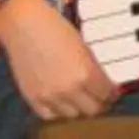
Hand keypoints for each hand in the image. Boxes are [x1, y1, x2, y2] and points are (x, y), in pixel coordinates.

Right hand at [0, 0, 118, 119]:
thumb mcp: (84, 47)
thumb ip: (94, 68)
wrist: (25, 24)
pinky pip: (50, 115)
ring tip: (81, 100)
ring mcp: (49, 95)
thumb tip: (103, 82)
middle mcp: (68, 88)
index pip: (106, 94)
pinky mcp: (32, 97)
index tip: (113, 93)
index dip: (112, 94)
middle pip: (92, 109)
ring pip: (72, 115)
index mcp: (86, 74)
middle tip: (101, 99)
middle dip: (99, 104)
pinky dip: (58, 111)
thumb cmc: (56, 29)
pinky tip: (62, 103)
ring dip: (79, 108)